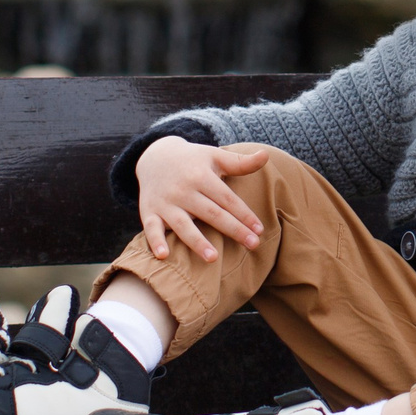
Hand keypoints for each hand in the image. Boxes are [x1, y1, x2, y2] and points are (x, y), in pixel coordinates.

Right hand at [136, 136, 270, 261]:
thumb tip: (266, 156)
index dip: (244, 214)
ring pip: (183, 225)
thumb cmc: (193, 161)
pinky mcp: (149, 212)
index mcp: (201, 176)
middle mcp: (183, 190)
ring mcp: (166, 202)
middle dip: (233, 229)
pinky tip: (164, 256)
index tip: (259, 230)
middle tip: (253, 245)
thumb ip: (240, 162)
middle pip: (211, 213)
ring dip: (197, 241)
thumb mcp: (214, 157)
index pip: (227, 198)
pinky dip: (155, 242)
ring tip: (213, 258)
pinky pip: (151, 229)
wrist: (154, 157)